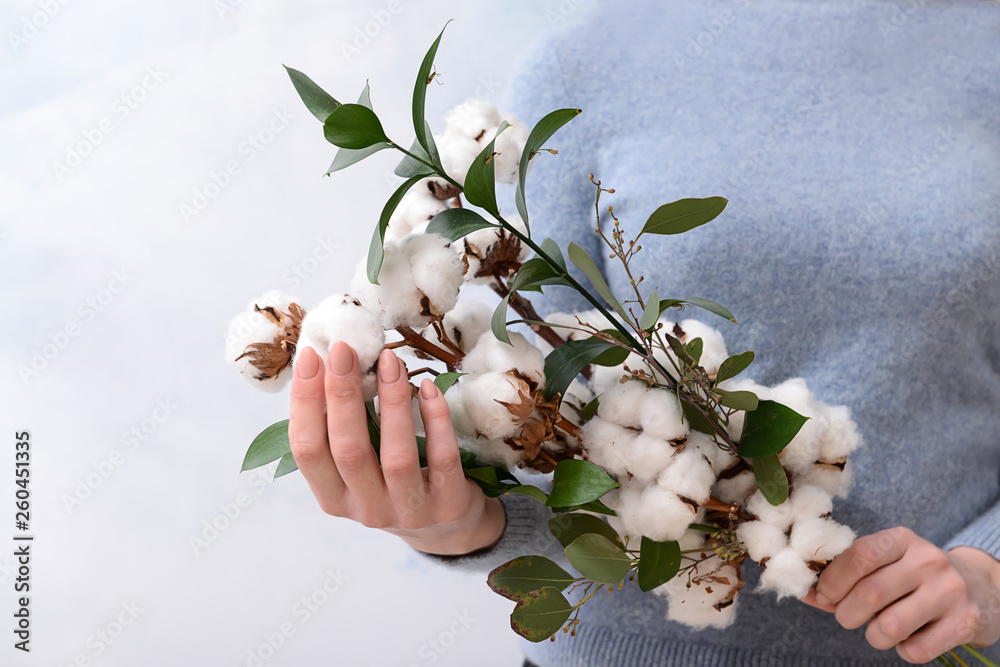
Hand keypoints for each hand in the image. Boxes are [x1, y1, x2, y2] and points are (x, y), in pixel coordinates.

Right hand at [288, 341, 505, 555]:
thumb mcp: (358, 468)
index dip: (304, 403)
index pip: (307, 451)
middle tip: (345, 349)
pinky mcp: (449, 504)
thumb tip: (327, 363)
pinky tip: (429, 387)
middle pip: (348, 450)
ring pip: (396, 455)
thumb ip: (341, 429)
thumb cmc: (393, 482)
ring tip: (390, 360)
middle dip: (343, 395)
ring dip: (392, 402)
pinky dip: (436, 419)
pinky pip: (443, 458)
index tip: (310, 356)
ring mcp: (410, 511)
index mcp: (334, 498)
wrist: (446, 529)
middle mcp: (367, 510)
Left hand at [801, 526, 999, 663]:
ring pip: (890, 626)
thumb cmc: (912, 577)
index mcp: (902, 539)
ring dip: (873, 636)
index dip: (833, 579)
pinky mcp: (965, 622)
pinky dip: (902, 650)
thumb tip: (802, 591)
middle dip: (846, 613)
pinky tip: (908, 638)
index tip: (823, 596)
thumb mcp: (883, 565)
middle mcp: (928, 560)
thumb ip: (842, 577)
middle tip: (847, 617)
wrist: (978, 588)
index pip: (859, 554)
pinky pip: (916, 649)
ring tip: (878, 629)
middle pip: (870, 593)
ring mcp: (950, 591)